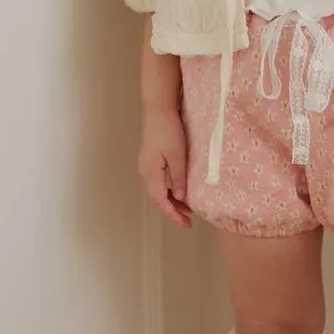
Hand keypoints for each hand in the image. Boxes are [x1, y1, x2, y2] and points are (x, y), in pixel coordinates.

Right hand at [137, 107, 193, 228]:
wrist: (157, 109)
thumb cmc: (168, 130)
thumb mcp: (177, 156)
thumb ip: (179, 179)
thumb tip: (181, 198)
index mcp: (150, 174)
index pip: (161, 202)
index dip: (173, 215)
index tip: (186, 224)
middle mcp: (145, 172)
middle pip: (158, 199)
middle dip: (173, 211)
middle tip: (188, 220)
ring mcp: (146, 166)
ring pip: (158, 191)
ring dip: (171, 201)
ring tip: (187, 208)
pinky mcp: (150, 159)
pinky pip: (159, 182)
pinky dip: (169, 190)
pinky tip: (179, 190)